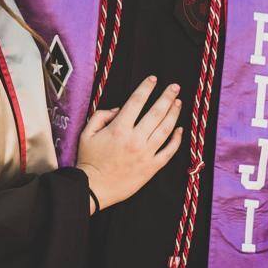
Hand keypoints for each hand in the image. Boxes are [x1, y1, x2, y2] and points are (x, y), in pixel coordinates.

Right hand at [76, 76, 182, 212]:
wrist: (93, 189)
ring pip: (165, 129)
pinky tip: (180, 129)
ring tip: (179, 102)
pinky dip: (177, 140)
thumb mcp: (87, 133)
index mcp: (119, 129)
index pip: (136, 101)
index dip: (146, 88)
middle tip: (175, 86)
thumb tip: (119, 108)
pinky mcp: (151, 168)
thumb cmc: (89, 160)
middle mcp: (135, 139)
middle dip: (167, 97)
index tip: (153, 79)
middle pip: (156, 112)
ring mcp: (145, 154)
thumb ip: (101, 116)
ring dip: (174, 114)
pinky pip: (168, 152)